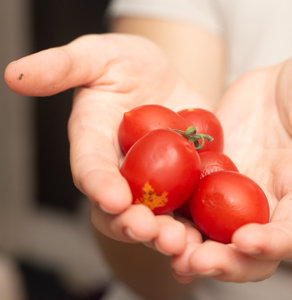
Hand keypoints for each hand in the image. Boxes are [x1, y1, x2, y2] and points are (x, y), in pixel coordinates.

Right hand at [4, 33, 208, 254]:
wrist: (167, 77)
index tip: (113, 198)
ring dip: (167, 235)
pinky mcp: (185, 185)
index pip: (90, 168)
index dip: (98, 184)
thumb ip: (63, 66)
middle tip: (152, 231)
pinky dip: (199, 227)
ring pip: (157, 219)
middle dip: (133, 224)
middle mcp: (120, 173)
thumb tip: (15, 74)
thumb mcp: (98, 56)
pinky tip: (211, 238)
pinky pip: (191, 210)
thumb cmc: (126, 63)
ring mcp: (154, 184)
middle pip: (120, 209)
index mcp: (94, 145)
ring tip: (182, 244)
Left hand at [171, 52, 291, 281]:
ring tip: (162, 245)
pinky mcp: (208, 175)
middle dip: (223, 262)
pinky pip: (187, 202)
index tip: (244, 240)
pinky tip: (147, 221)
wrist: (282, 81)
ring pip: (211, 234)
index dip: (271, 244)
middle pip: (247, 251)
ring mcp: (235, 193)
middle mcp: (267, 204)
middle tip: (194, 260)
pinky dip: (170, 217)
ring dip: (188, 247)